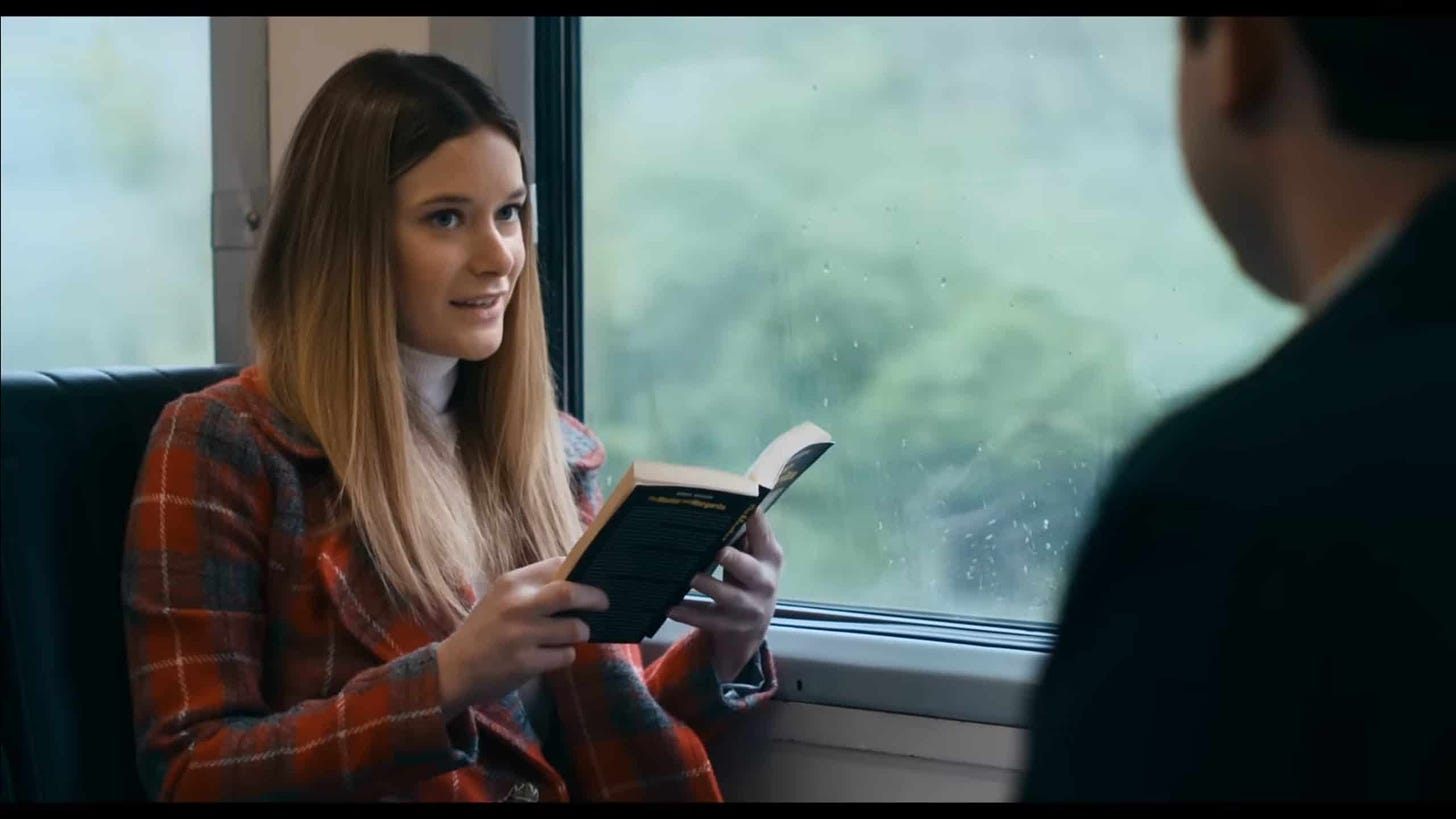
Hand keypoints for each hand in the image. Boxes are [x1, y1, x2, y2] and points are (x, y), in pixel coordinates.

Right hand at [436, 556, 607, 718]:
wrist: (454, 669)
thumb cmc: (486, 629)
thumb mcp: (502, 597)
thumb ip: (535, 587)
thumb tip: (581, 579)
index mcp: (512, 583)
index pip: (559, 565)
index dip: (581, 571)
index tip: (592, 580)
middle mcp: (517, 605)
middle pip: (571, 592)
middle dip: (595, 598)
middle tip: (604, 603)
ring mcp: (521, 635)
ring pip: (575, 629)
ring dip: (580, 633)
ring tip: (569, 636)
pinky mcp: (526, 663)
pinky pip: (566, 656)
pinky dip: (565, 656)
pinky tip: (549, 655)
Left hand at [667, 509, 782, 681]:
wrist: (752, 631)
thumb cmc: (747, 581)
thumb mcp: (752, 559)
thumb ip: (742, 536)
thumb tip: (719, 503)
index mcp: (769, 557)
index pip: (763, 533)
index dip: (753, 519)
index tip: (741, 504)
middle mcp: (764, 581)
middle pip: (750, 570)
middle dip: (735, 560)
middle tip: (718, 551)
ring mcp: (749, 607)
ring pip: (730, 597)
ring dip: (709, 586)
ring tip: (690, 577)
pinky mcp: (731, 626)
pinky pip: (708, 619)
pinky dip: (689, 613)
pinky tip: (670, 607)